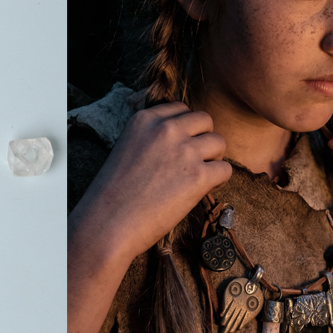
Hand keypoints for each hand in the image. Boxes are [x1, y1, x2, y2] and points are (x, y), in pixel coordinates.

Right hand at [73, 102, 231, 263]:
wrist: (107, 224)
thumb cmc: (113, 194)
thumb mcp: (125, 149)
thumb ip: (150, 138)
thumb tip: (180, 140)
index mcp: (144, 119)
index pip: (180, 109)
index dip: (185, 128)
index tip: (179, 146)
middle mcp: (166, 129)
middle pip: (205, 120)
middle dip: (203, 138)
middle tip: (193, 160)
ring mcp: (184, 151)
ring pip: (219, 142)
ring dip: (213, 158)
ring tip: (198, 176)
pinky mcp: (198, 176)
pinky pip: (225, 169)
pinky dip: (218, 181)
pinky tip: (201, 191)